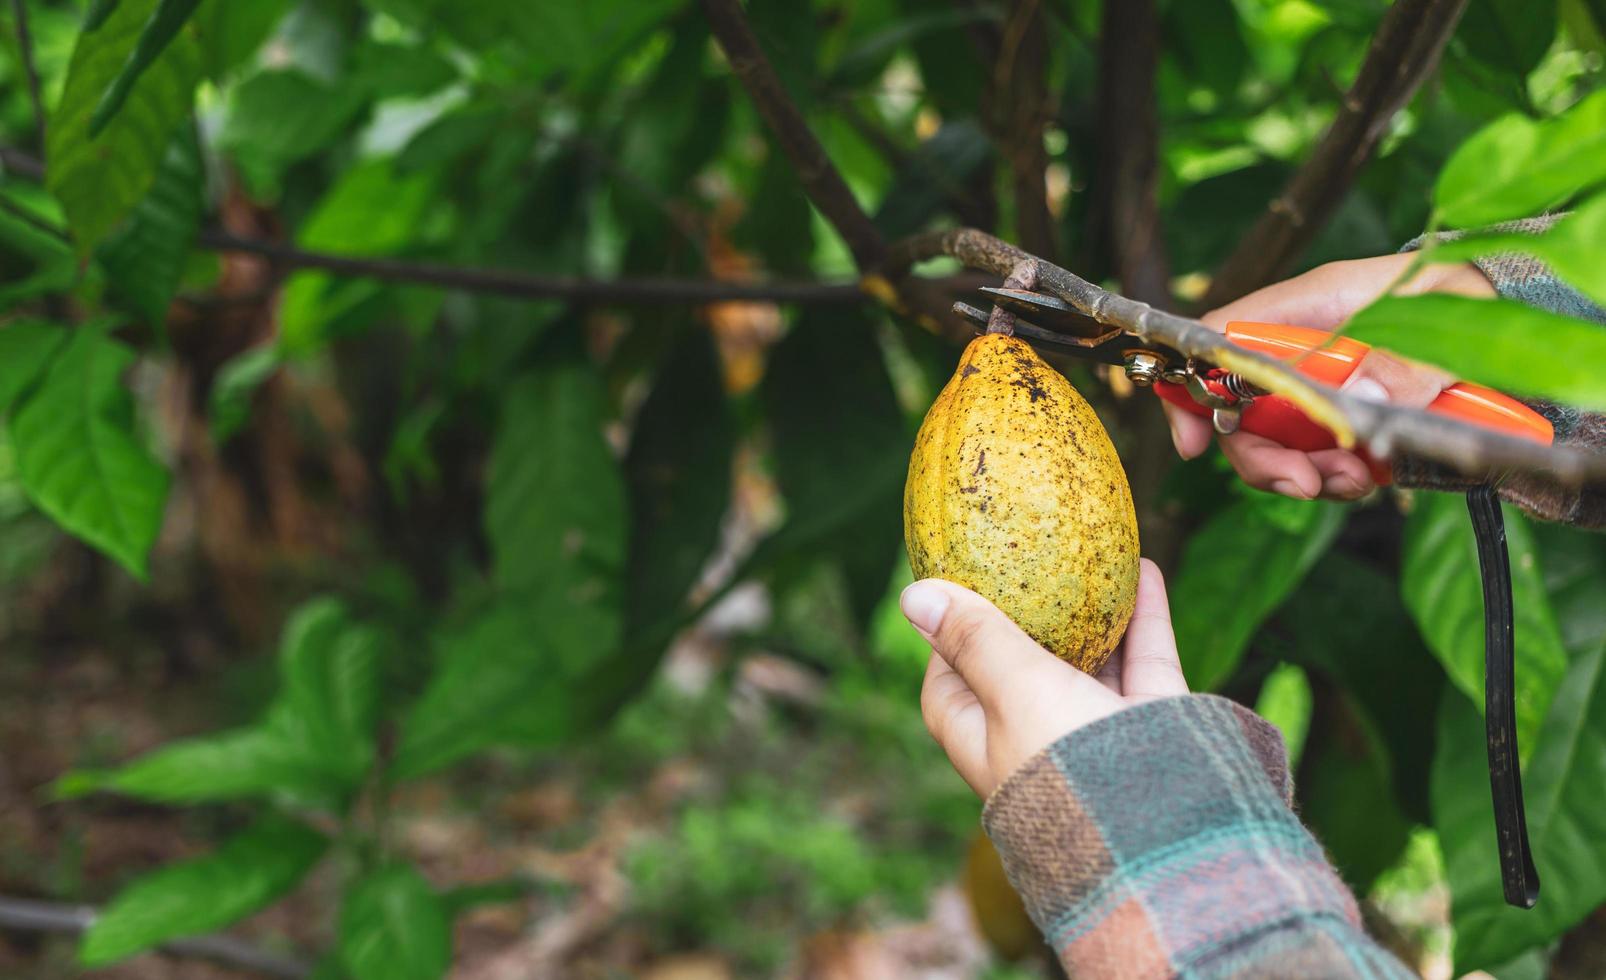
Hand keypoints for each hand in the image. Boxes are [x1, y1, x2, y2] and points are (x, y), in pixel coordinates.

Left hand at [904, 559, 1186, 797]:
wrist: (1163, 832)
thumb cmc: (1066, 758)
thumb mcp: (1012, 688)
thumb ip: (973, 638)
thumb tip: (913, 596)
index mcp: (987, 744)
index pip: (947, 690)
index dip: (946, 642)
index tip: (954, 593)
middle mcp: (1037, 742)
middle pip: (1021, 671)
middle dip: (1027, 620)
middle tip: (1026, 563)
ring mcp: (1096, 736)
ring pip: (1088, 664)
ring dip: (1089, 613)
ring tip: (1090, 558)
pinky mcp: (1151, 727)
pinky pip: (1144, 663)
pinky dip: (1142, 617)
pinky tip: (1145, 568)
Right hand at [1168, 254, 1495, 499]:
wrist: (1515, 305)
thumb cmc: (1474, 291)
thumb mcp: (1451, 316)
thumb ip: (1409, 360)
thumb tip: (1358, 400)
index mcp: (1313, 303)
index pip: (1223, 338)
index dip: (1193, 386)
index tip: (1195, 441)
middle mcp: (1306, 344)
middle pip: (1241, 406)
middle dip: (1262, 456)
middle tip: (1305, 484)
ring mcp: (1325, 380)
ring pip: (1277, 439)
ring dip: (1304, 472)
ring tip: (1355, 482)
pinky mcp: (1349, 411)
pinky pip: (1318, 453)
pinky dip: (1335, 475)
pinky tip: (1371, 477)